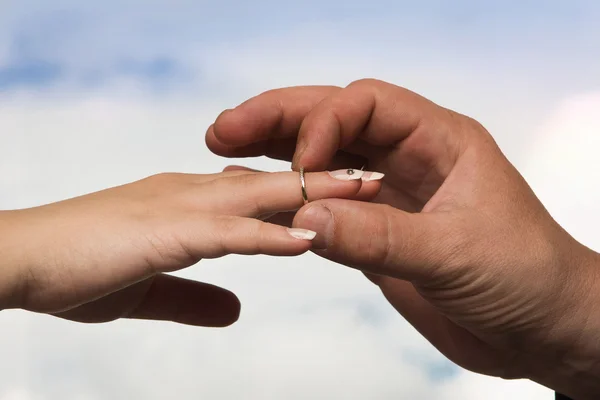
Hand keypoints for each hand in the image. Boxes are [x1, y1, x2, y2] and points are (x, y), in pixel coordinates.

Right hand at [0, 169, 380, 326]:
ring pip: (260, 196)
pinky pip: (227, 232)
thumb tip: (235, 310)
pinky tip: (304, 238)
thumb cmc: (77, 265)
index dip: (299, 191)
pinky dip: (268, 235)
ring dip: (314, 196)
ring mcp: (180, 208)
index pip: (256, 190)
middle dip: (323, 179)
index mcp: (188, 202)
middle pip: (271, 181)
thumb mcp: (149, 288)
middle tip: (372, 175)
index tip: (339, 194)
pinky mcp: (165, 232)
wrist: (19, 257)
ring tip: (364, 191)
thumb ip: (194, 297)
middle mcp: (191, 193)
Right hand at [206, 79, 599, 397]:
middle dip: (280, 120)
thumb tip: (304, 221)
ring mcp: (388, 197)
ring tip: (225, 146)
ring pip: (324, 160)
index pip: (367, 103)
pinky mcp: (376, 234)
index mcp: (440, 141)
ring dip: (275, 152)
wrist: (542, 329)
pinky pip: (324, 209)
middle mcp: (410, 160)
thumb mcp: (454, 253)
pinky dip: (289, 202)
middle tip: (227, 126)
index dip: (324, 122)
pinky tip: (256, 194)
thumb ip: (378, 236)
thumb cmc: (527, 278)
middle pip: (335, 120)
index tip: (300, 164)